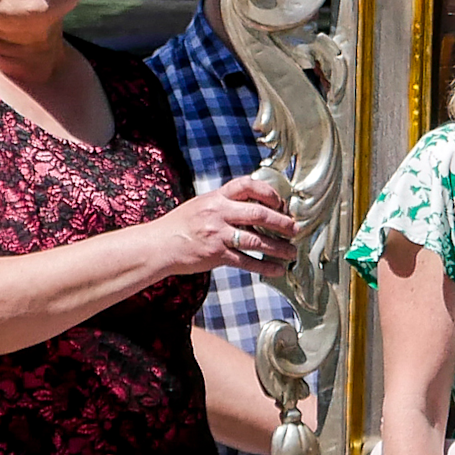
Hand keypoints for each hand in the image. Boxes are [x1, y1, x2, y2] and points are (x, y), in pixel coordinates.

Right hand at [169, 170, 298, 281]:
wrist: (158, 246)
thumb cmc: (181, 225)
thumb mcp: (201, 204)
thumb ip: (225, 203)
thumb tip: (255, 206)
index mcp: (216, 196)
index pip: (247, 185)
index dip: (268, 192)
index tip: (281, 203)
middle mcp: (218, 212)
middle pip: (259, 213)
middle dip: (282, 222)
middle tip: (296, 229)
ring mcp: (217, 234)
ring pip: (257, 240)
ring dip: (278, 248)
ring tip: (291, 252)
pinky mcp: (216, 255)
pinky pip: (246, 262)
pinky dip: (265, 266)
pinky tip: (277, 269)